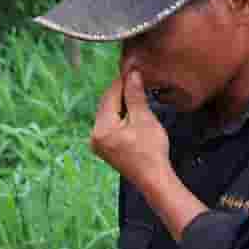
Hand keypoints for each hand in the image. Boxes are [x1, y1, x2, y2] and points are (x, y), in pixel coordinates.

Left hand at [87, 66, 170, 184]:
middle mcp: (94, 136)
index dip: (121, 82)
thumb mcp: (144, 119)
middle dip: (120, 92)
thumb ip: (134, 96)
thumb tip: (132, 75)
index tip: (132, 69)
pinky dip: (120, 116)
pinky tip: (132, 111)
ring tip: (136, 93)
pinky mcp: (105, 148)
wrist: (153, 178)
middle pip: (106, 105)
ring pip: (108, 114)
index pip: (109, 96)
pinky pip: (110, 125)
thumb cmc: (151, 150)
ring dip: (121, 103)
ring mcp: (98, 143)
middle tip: (136, 79)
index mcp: (101, 128)